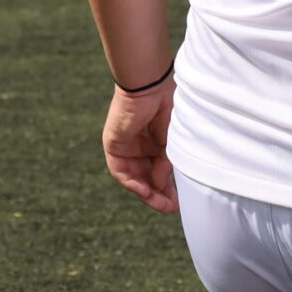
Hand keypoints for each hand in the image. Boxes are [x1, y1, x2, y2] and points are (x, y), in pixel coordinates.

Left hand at [103, 80, 178, 212]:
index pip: (160, 169)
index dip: (168, 186)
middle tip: (170, 208)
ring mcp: (127, 146)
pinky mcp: (113, 144)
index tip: (178, 201)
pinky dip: (133, 182)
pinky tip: (146, 191)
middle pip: (147, 176)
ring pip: (135, 177)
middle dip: (158, 194)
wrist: (150, 84)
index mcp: (156, 140)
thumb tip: (161, 183)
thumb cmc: (168, 102)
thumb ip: (166, 162)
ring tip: (161, 205)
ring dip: (147, 192)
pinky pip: (121, 170)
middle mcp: (141, 145)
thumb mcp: (172, 138)